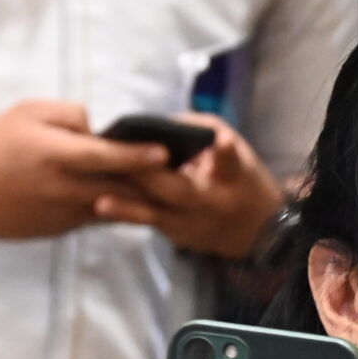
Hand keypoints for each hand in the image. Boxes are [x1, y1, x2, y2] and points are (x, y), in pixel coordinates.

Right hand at [0, 101, 168, 240]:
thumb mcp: (27, 112)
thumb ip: (70, 115)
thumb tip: (101, 128)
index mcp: (56, 154)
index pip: (107, 157)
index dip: (139, 156)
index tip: (166, 152)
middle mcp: (64, 188)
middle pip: (120, 188)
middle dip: (152, 182)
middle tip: (182, 172)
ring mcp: (63, 213)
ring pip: (113, 207)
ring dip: (139, 199)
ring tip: (167, 186)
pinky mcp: (60, 229)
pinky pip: (96, 217)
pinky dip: (115, 208)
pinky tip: (132, 198)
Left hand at [91, 113, 286, 260]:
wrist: (257, 234)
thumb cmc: (243, 182)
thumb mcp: (238, 152)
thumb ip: (202, 131)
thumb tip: (160, 121)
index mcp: (232, 177)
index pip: (231, 163)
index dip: (225, 152)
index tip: (222, 141)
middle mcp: (212, 204)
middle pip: (178, 191)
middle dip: (148, 177)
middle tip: (117, 159)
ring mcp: (193, 225)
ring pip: (156, 216)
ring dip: (128, 207)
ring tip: (101, 200)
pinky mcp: (176, 236)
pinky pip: (147, 223)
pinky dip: (125, 214)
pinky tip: (100, 205)